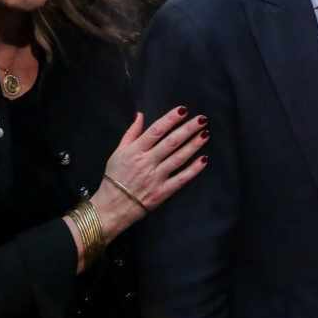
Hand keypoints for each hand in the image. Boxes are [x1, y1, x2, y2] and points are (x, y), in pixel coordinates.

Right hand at [88, 107, 209, 243]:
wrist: (112, 207)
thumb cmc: (114, 177)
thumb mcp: (118, 152)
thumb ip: (131, 133)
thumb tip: (140, 114)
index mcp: (135, 151)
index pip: (156, 131)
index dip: (170, 119)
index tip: (183, 110)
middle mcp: (147, 162)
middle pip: (171, 142)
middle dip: (187, 129)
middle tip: (201, 119)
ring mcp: (156, 177)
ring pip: (178, 158)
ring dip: (193, 145)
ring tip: (205, 134)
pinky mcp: (162, 192)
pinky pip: (181, 179)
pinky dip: (193, 169)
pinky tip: (204, 159)